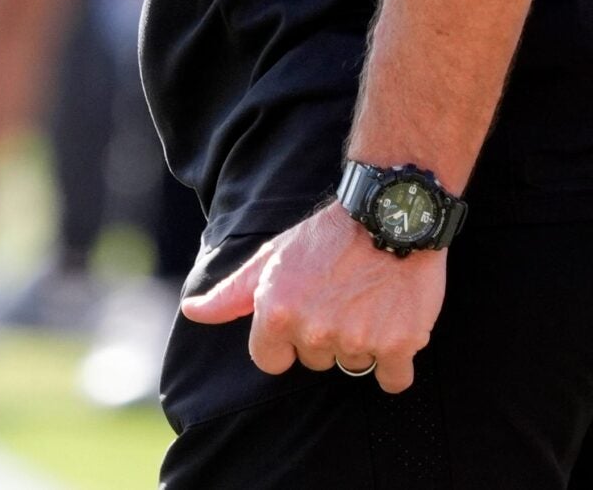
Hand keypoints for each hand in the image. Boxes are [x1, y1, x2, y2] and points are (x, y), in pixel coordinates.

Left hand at [179, 203, 442, 393]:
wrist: (391, 212)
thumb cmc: (329, 235)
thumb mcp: (273, 257)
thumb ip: (231, 294)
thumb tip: (192, 312)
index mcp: (278, 311)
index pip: (272, 361)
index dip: (287, 340)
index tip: (306, 315)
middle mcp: (314, 331)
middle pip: (315, 362)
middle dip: (327, 337)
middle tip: (343, 297)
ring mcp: (357, 339)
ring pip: (354, 365)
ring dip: (363, 342)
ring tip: (370, 300)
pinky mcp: (399, 344)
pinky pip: (394, 380)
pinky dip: (396, 362)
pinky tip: (396, 326)